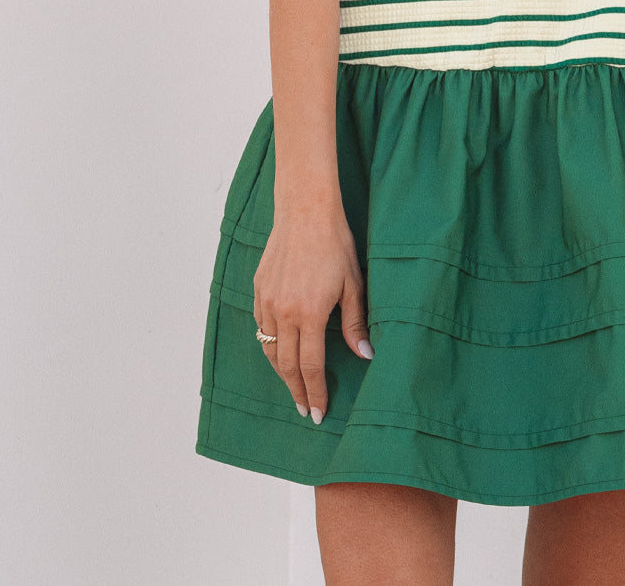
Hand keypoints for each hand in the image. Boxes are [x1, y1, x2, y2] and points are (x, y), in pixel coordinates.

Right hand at [253, 210, 373, 424]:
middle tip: (304, 409)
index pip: (310, 366)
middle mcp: (283, 312)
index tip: (317, 413)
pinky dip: (269, 345)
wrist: (305, 211)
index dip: (315, 392)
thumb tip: (366, 354)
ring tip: (293, 386)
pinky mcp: (258, 289)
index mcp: (309, 314)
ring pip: (269, 349)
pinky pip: (260, 327)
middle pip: (285, 365)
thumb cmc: (334, 244)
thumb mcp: (353, 283)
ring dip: (281, 371)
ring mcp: (267, 301)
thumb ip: (356, 322)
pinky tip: (278, 350)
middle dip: (296, 390)